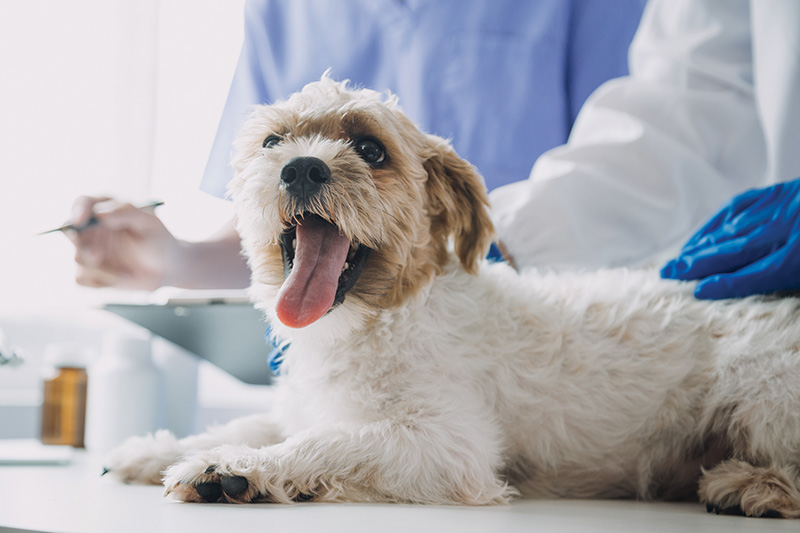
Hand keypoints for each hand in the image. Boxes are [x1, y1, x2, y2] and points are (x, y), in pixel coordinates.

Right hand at [66, 196, 178, 289]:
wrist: (167, 268)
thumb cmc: (159, 240)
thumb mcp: (149, 223)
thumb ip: (126, 212)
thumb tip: (99, 213)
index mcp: (104, 209)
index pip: (81, 203)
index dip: (77, 211)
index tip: (81, 221)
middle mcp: (92, 229)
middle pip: (70, 232)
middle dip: (81, 245)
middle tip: (98, 256)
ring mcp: (89, 250)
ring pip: (78, 259)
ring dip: (103, 268)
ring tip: (128, 272)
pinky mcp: (91, 271)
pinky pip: (82, 279)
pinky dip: (103, 280)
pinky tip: (123, 277)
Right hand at [661, 178, 799, 298]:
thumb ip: (787, 278)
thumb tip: (736, 285)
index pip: (761, 274)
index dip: (728, 284)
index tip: (699, 291)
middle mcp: (790, 227)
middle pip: (737, 249)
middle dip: (700, 262)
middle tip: (670, 272)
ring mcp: (783, 205)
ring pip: (733, 228)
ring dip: (702, 245)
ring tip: (679, 259)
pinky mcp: (779, 191)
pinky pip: (740, 205)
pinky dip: (716, 222)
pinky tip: (700, 236)